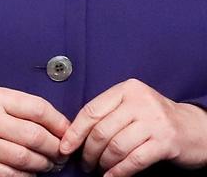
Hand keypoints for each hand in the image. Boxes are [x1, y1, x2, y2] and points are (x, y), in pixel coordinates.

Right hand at [0, 86, 69, 176]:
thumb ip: (18, 109)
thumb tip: (58, 126)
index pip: (38, 108)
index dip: (60, 123)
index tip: (68, 132)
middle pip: (37, 136)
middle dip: (56, 149)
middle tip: (61, 154)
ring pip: (29, 159)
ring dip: (45, 165)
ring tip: (49, 165)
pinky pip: (15, 175)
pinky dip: (28, 176)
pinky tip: (29, 172)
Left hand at [59, 78, 206, 176]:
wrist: (195, 128)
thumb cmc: (155, 118)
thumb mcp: (132, 105)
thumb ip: (108, 113)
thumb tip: (74, 134)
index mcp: (126, 89)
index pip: (91, 111)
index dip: (75, 132)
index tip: (65, 147)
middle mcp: (140, 102)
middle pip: (101, 130)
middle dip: (88, 151)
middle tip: (85, 163)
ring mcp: (154, 122)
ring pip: (116, 146)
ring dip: (103, 163)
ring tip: (99, 170)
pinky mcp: (165, 142)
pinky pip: (134, 160)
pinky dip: (119, 172)